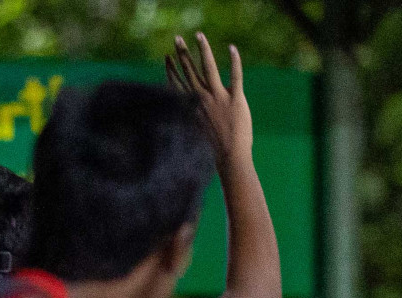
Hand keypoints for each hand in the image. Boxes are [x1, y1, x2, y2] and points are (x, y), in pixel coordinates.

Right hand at [166, 33, 252, 163]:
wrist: (230, 158)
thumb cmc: (215, 151)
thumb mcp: (198, 135)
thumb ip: (194, 122)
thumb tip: (190, 119)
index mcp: (191, 108)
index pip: (176, 84)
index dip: (171, 70)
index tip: (167, 58)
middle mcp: (201, 99)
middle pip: (189, 71)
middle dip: (182, 53)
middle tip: (177, 38)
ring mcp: (218, 97)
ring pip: (208, 67)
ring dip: (203, 49)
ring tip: (199, 35)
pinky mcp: (235, 99)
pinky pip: (235, 75)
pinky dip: (234, 61)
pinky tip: (232, 48)